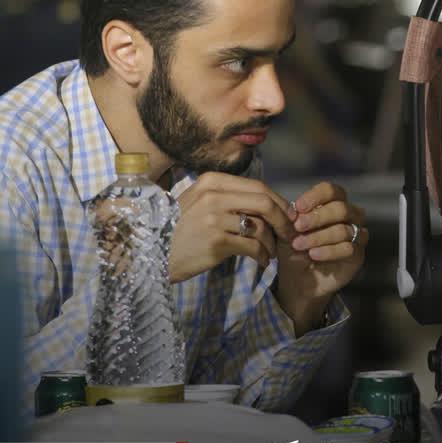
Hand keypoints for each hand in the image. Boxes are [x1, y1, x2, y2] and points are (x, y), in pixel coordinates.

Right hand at [169, 172, 296, 282]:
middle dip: (284, 219)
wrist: (152, 254)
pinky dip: (263, 255)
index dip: (279, 202)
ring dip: (272, 242)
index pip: (258, 187)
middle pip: (265, 203)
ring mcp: (214, 219)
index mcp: (212, 182)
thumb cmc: (180, 230)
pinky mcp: (217, 242)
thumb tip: (271, 204)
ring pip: (261, 227)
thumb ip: (230, 199)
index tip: (288, 215)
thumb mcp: (200, 203)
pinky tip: (262, 260)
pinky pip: (253, 247)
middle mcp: (213, 196)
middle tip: (290, 233)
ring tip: (271, 251)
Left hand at [276, 182, 368, 334]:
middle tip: (298, 226)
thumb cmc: (294, 249)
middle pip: (341, 208)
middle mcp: (349, 216)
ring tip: (299, 245)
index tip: (298, 207)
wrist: (297, 279)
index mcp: (332, 204)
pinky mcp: (358, 254)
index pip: (331, 190)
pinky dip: (328, 251)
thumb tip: (295, 211)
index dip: (316, 196)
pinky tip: (313, 255)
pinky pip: (348, 248)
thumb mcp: (287, 231)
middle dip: (318, 217)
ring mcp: (356, 235)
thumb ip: (292, 218)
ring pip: (344, 229)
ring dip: (319, 237)